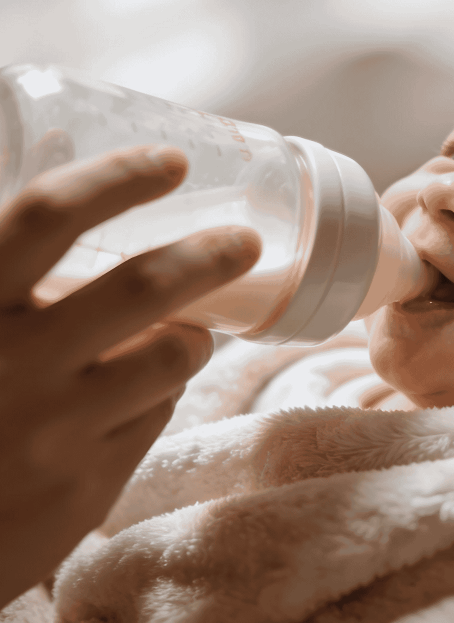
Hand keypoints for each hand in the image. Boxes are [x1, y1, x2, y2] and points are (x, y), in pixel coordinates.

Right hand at [0, 145, 260, 606]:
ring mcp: (51, 431)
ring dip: (191, 338)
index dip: (118, 177)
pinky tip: (137, 395)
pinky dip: (160, 394)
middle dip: (209, 257)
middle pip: (143, 286)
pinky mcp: (86, 486)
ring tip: (185, 335)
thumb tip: (69, 152)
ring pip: (172, 358)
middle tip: (244, 244)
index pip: (48, 216)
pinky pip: (158, 415)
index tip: (172, 162)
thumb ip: (8, 265)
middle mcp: (9, 364)